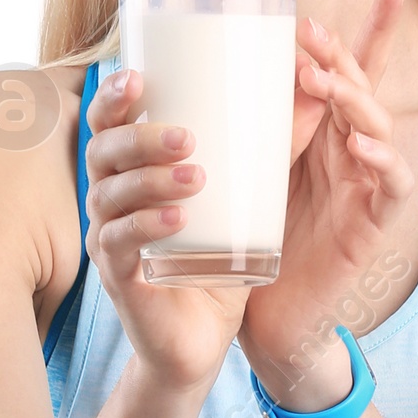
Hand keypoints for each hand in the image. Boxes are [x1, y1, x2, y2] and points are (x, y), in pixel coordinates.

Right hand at [82, 69, 247, 392]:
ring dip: (150, 180)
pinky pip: (119, 243)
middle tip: (187, 137)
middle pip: (102, 152)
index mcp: (130, 173)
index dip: (112, 98)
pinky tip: (177, 219)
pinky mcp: (119, 278)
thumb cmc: (216, 263)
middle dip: (140, 137)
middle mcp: (109, 201)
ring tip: (195, 176)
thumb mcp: (245, 202)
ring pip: (109, 195)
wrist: (201, 340)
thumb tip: (315, 91)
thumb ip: (274, 148)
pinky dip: (147, 226)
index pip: (107, 124)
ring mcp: (108, 239)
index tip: (137, 77)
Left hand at [240, 0, 415, 405]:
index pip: (356, 72)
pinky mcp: (371, 224)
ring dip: (354, 99)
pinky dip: (379, 158)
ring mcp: (366, 186)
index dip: (376, 30)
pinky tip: (357, 142)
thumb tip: (210, 64)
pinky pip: (390, 183)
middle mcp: (352, 152)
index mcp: (324, 134)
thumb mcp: (247, 171)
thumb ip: (248, 125)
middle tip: (310, 36)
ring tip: (324, 83)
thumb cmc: (253, 241)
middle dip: (343, 56)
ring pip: (380, 126)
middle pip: (364, 89)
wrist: (264, 318)